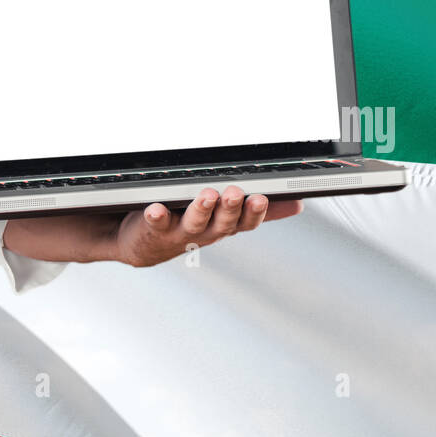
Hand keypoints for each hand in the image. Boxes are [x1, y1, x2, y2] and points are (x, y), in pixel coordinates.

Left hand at [1, 185, 302, 265]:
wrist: (137, 243)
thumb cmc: (182, 224)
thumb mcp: (223, 220)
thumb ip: (255, 211)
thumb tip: (298, 205)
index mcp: (221, 227)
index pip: (245, 223)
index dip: (254, 214)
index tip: (260, 199)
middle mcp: (201, 233)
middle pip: (221, 224)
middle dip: (230, 209)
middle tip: (236, 193)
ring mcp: (176, 234)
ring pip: (192, 224)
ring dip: (200, 210)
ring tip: (206, 195)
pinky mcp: (151, 230)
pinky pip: (154, 223)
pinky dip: (155, 216)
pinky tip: (155, 207)